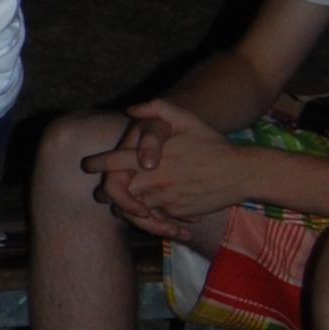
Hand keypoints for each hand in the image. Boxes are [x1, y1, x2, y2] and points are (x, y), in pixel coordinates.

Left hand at [89, 97, 246, 233]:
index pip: (114, 163)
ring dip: (125, 208)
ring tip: (121, 205)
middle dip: (106, 193)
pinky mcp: (175, 213)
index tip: (88, 165)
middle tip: (100, 194)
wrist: (240, 173)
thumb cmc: (212, 145)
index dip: (98, 164)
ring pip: (132, 210)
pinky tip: (145, 214)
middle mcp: (154, 180)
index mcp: (152, 158)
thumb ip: (158, 109)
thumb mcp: (187, 120)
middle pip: (116, 192)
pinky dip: (147, 219)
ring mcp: (164, 199)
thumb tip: (131, 109)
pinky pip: (154, 220)